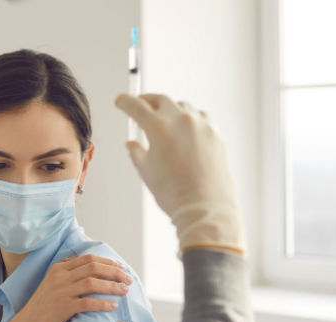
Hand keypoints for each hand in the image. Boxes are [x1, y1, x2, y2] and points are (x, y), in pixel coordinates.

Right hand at [14, 254, 132, 321]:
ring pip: (93, 283)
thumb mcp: (52, 282)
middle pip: (94, 268)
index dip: (108, 262)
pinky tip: (113, 306)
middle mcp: (60, 277)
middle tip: (128, 280)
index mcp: (58, 269)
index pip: (89, 259)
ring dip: (112, 286)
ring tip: (125, 291)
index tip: (122, 269)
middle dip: (115, 272)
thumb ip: (66, 270)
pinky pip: (88, 303)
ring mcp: (61, 292)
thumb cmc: (43, 306)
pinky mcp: (63, 308)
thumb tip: (83, 259)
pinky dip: (103, 303)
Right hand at [115, 93, 245, 255]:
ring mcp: (201, 125)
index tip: (121, 101)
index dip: (125, 102)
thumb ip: (137, 152)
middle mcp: (181, 120)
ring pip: (182, 106)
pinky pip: (201, 117)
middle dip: (147, 100)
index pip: (136, 106)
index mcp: (158, 127)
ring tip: (164, 117)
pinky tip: (186, 128)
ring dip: (170, 109)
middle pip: (160, 100)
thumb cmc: (174, 193)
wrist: (204, 207)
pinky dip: (190, 118)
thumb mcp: (146, 171)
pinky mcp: (215, 134)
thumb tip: (132, 144)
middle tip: (140, 104)